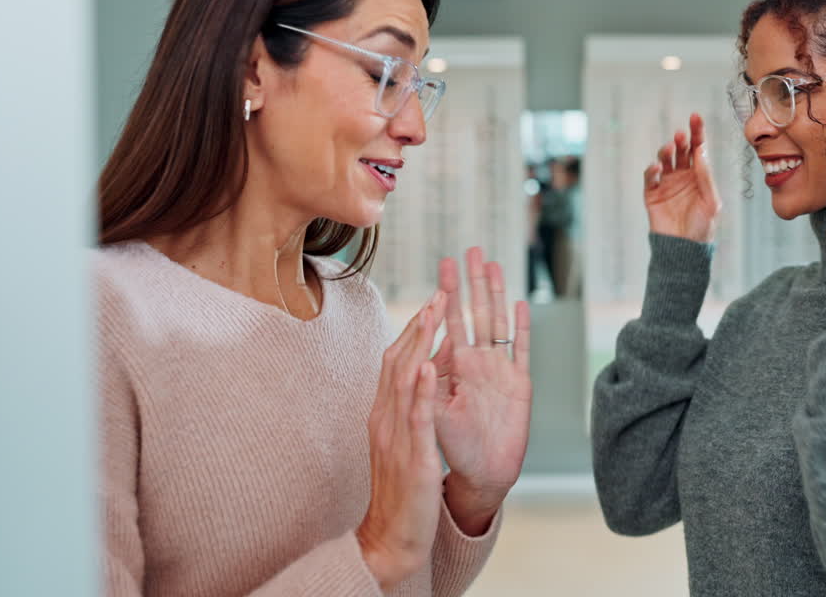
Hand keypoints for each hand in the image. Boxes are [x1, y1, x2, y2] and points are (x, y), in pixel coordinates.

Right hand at [356, 293, 446, 590]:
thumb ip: (408, 410)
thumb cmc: (402, 489)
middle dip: (420, 324)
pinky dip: (423, 388)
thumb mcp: (403, 441)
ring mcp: (396, 434)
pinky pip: (417, 416)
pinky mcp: (413, 454)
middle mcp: (386, 417)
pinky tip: (431, 365)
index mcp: (385, 413)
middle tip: (440, 291)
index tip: (433, 302)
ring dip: (420, 342)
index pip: (397, 362)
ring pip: (405, 378)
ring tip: (436, 312)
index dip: (415, 330)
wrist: (393, 534)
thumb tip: (419, 379)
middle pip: (398, 360)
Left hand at [430, 248, 531, 529]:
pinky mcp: (520, 385)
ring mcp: (500, 371)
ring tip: (492, 265)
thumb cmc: (453, 447)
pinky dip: (520, 328)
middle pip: (475, 313)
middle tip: (467, 250)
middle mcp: (478, 364)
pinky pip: (520, 350)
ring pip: (498, 323)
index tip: (443, 268)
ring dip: (495, 294)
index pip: (449, 323)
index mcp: (454, 368)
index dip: (446, 296)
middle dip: (471, 282)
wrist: (482, 475)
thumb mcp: (431, 416)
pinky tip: (519, 304)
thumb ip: (425, 388)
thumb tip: (416, 360)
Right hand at [643, 113, 721, 242]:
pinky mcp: (652, 194)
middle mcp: (682, 175)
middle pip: (681, 151)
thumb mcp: (711, 201)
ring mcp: (666, 184)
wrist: (685, 249)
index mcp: (699, 175)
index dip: (697, 132)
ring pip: (665, 160)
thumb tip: (701, 151)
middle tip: (682, 135)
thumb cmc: (702, 227)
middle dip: (682, 140)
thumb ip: (706, 176)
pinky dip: (652, 170)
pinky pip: (650, 178)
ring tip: (670, 148)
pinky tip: (658, 167)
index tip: (696, 117)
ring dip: (666, 151)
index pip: (698, 149)